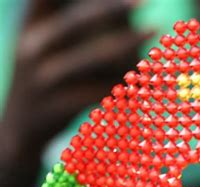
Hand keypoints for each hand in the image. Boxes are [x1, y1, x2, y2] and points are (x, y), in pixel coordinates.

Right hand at [1, 0, 150, 166]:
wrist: (18, 131)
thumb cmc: (45, 81)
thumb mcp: (47, 47)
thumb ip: (75, 27)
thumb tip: (124, 14)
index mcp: (31, 25)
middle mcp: (31, 47)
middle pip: (76, 22)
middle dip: (112, 8)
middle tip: (145, 3)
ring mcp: (40, 79)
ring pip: (89, 58)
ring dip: (125, 45)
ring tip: (152, 33)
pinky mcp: (54, 108)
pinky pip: (95, 92)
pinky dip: (120, 84)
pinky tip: (143, 79)